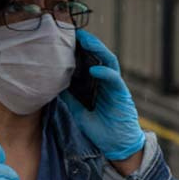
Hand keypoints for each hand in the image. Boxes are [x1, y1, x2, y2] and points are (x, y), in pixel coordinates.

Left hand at [61, 30, 145, 160]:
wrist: (119, 147)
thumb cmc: (102, 130)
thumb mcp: (80, 112)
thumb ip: (71, 98)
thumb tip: (56, 86)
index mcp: (99, 85)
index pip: (90, 62)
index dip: (80, 50)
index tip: (67, 40)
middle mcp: (108, 82)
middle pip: (99, 57)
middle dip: (88, 44)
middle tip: (74, 32)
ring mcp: (116, 87)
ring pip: (109, 62)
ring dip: (97, 50)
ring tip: (85, 40)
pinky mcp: (122, 95)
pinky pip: (114, 79)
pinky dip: (104, 72)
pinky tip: (93, 68)